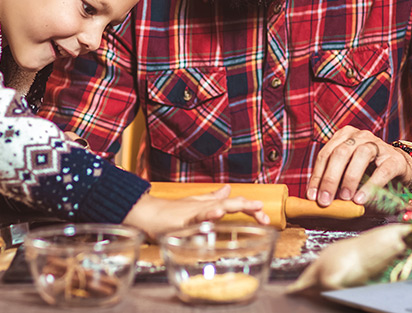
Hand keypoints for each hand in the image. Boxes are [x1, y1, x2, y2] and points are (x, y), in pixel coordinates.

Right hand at [122, 184, 270, 239]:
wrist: (145, 214)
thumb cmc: (169, 212)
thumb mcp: (194, 205)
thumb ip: (212, 198)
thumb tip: (228, 189)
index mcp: (209, 206)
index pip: (234, 205)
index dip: (250, 208)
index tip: (266, 216)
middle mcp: (204, 208)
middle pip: (229, 204)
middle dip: (247, 207)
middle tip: (262, 212)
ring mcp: (193, 214)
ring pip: (215, 208)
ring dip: (230, 206)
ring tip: (245, 205)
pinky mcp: (181, 221)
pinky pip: (196, 219)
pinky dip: (207, 216)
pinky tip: (215, 214)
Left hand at [306, 126, 411, 206]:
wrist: (400, 167)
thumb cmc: (369, 170)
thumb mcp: (348, 172)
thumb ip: (334, 181)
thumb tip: (317, 199)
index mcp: (344, 137)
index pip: (325, 155)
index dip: (317, 176)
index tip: (312, 196)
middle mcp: (359, 136)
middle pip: (340, 153)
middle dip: (330, 179)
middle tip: (325, 200)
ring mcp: (378, 145)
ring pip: (360, 156)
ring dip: (349, 179)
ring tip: (345, 198)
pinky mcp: (394, 159)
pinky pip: (381, 171)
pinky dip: (370, 186)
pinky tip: (361, 199)